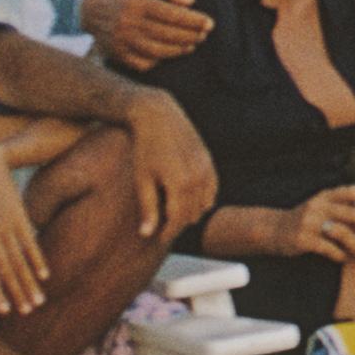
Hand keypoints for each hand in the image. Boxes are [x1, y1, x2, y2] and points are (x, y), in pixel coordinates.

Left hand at [0, 160, 45, 317]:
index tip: (6, 311)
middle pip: (5, 269)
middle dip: (17, 292)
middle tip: (28, 311)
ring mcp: (4, 225)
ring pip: (19, 260)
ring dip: (30, 282)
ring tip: (39, 299)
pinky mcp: (19, 216)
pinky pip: (30, 242)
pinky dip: (38, 259)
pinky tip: (45, 275)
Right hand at [86, 0, 212, 64]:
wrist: (91, 8)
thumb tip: (191, 2)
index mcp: (137, 2)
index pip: (173, 14)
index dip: (194, 20)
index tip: (210, 23)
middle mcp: (128, 22)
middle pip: (168, 34)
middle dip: (191, 35)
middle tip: (204, 34)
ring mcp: (122, 41)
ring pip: (158, 51)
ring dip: (180, 49)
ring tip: (192, 44)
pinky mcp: (118, 55)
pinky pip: (144, 63)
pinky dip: (160, 60)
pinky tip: (171, 52)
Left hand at [122, 91, 218, 241]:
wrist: (159, 116)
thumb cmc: (145, 148)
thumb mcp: (143, 179)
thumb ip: (148, 209)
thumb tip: (147, 235)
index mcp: (179, 185)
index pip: (178, 221)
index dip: (167, 233)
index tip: (158, 238)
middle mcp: (197, 178)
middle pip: (192, 215)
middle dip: (177, 224)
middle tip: (163, 226)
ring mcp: (206, 170)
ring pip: (204, 206)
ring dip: (191, 212)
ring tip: (173, 211)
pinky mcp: (209, 162)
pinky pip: (211, 191)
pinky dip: (202, 199)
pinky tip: (186, 198)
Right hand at [288, 184, 354, 267]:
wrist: (274, 230)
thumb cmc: (308, 221)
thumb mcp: (325, 213)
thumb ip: (348, 220)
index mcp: (325, 196)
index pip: (351, 191)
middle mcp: (318, 205)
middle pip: (350, 211)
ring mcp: (309, 222)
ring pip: (341, 232)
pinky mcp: (303, 239)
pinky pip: (327, 247)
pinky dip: (339, 254)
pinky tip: (345, 259)